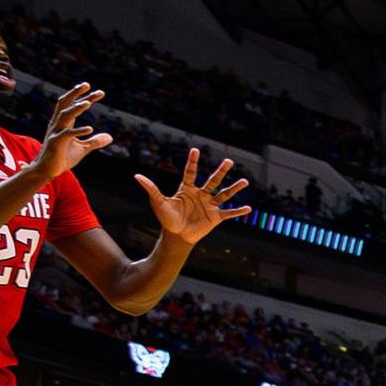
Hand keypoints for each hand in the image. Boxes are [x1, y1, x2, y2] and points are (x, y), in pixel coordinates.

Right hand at [22, 84, 112, 182]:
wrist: (47, 171)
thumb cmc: (62, 158)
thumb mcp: (82, 148)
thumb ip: (95, 141)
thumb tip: (110, 137)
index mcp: (64, 123)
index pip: (74, 105)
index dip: (86, 97)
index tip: (100, 92)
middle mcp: (58, 124)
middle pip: (65, 104)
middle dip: (75, 93)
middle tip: (87, 84)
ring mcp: (56, 132)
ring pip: (64, 116)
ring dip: (76, 109)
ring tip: (88, 103)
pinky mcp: (56, 143)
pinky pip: (66, 134)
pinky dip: (78, 131)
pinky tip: (90, 129)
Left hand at [135, 146, 251, 246]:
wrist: (177, 235)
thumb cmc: (167, 218)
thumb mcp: (158, 202)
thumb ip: (151, 189)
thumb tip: (137, 176)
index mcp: (188, 189)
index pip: (191, 172)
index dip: (193, 162)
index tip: (195, 150)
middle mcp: (201, 194)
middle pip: (213, 180)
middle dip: (221, 171)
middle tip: (229, 160)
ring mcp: (210, 205)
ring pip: (224, 194)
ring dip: (235, 188)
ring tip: (245, 181)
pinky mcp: (216, 217)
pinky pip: (229, 213)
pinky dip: (238, 211)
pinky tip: (248, 208)